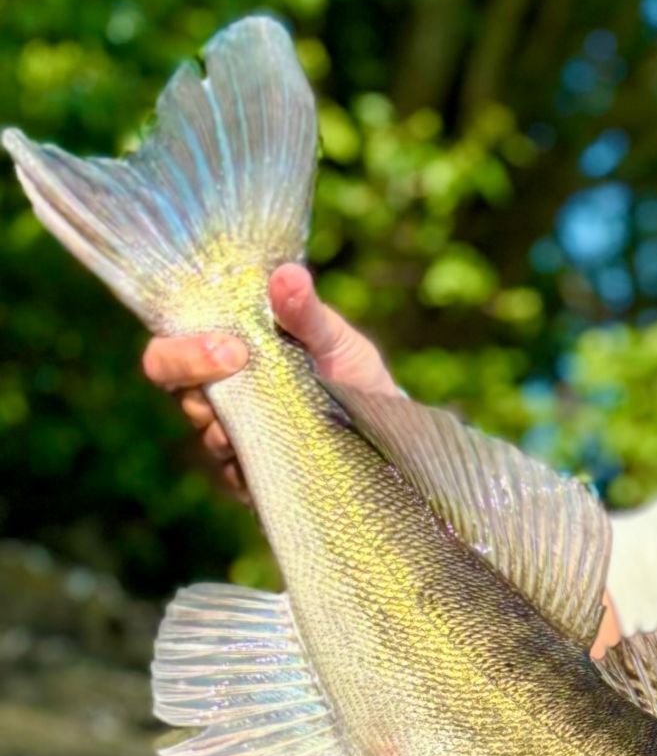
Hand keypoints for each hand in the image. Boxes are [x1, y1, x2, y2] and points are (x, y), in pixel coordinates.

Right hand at [141, 263, 396, 500]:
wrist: (386, 430)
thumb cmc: (354, 374)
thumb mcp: (337, 340)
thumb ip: (307, 312)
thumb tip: (288, 275)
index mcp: (227, 354)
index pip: (171, 352)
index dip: (181, 351)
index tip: (228, 347)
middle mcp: (222, 398)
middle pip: (180, 395)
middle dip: (202, 387)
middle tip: (241, 373)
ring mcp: (236, 441)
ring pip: (210, 439)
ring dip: (236, 429)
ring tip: (282, 421)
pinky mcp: (257, 480)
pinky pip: (240, 480)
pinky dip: (259, 468)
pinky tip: (289, 457)